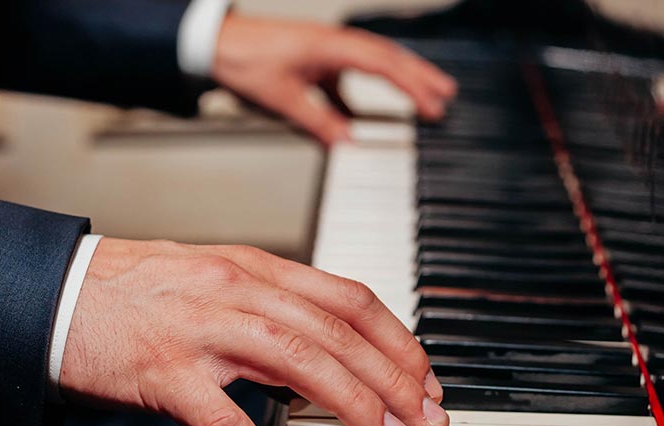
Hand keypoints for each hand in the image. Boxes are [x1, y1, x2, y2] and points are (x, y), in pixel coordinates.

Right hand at [60, 239, 446, 425]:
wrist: (51, 292)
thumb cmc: (128, 290)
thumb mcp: (208, 278)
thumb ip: (266, 303)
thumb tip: (324, 344)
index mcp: (250, 266)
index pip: (346, 297)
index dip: (397, 339)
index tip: (424, 377)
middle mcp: (234, 290)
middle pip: (336, 331)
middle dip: (394, 379)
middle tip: (425, 419)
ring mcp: (199, 330)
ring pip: (299, 362)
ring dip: (354, 405)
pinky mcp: (164, 373)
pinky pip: (227, 421)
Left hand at [211, 13, 456, 144]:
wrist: (215, 44)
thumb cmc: (245, 61)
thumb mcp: (283, 100)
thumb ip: (318, 123)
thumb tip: (348, 144)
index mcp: (331, 46)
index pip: (384, 65)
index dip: (412, 86)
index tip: (433, 105)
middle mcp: (334, 43)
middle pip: (389, 58)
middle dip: (420, 77)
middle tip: (448, 96)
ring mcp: (326, 49)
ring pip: (374, 62)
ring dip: (400, 79)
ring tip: (425, 98)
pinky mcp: (315, 59)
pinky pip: (350, 73)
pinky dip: (363, 91)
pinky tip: (362, 116)